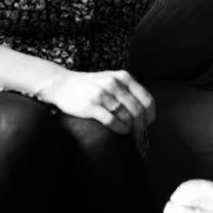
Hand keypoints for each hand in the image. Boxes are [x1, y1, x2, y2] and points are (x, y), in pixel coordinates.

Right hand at [34, 69, 154, 135]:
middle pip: (138, 110)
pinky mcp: (91, 105)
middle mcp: (114, 83)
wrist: (62, 85)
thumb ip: (128, 91)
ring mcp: (102, 93)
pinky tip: (121, 132)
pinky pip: (112, 121)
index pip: (147, 99)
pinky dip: (120, 129)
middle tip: (139, 135)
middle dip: (141, 126)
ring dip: (131, 129)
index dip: (150, 115)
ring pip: (127, 116)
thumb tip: (147, 113)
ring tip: (129, 135)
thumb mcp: (112, 80)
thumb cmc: (90, 86)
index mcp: (124, 77)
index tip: (147, 125)